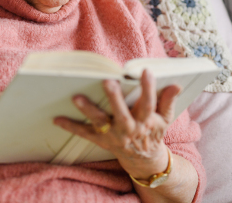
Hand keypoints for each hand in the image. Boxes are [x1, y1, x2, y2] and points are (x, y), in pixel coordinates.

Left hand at [53, 69, 181, 178]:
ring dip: (88, 110)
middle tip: (107, 82)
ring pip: (100, 122)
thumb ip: (167, 100)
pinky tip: (56, 118)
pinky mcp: (101, 140)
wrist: (145, 159)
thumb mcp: (164, 118)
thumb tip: (175, 84)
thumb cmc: (153, 131)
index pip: (149, 102)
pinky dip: (70, 126)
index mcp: (146, 120)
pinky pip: (84, 133)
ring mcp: (114, 135)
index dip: (148, 88)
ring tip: (76, 97)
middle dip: (115, 99)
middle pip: (122, 113)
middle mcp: (129, 128)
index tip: (145, 71)